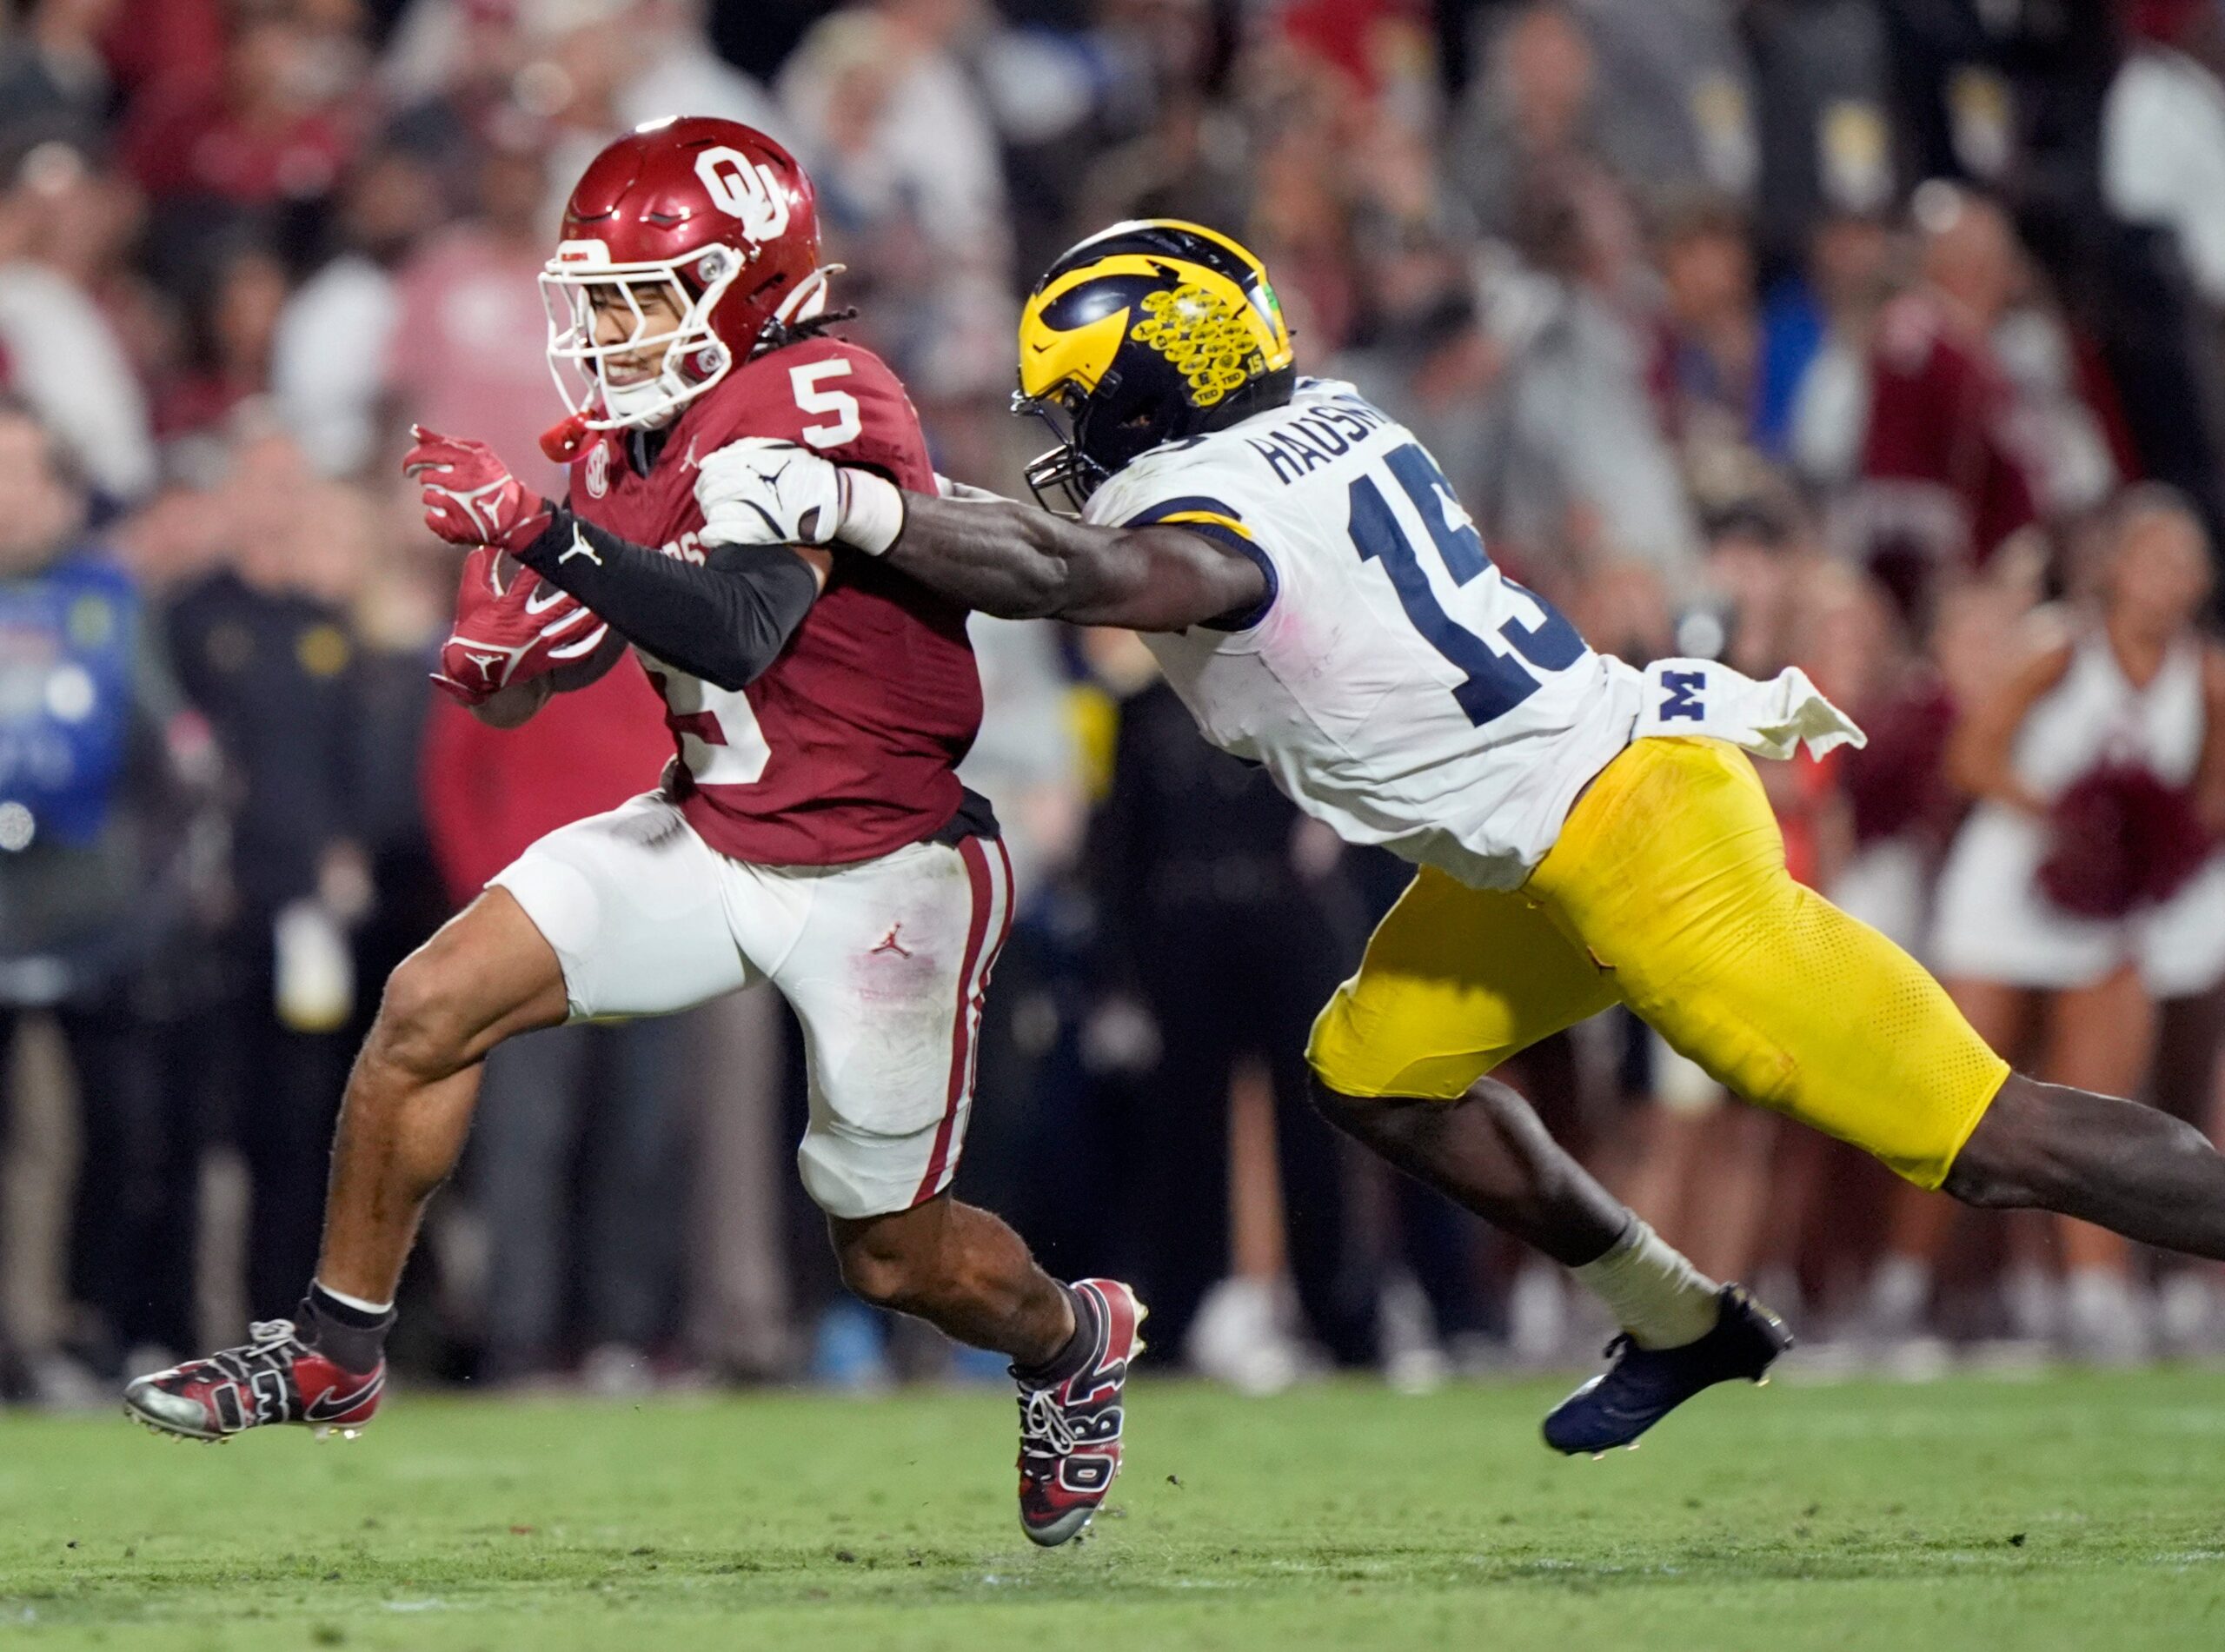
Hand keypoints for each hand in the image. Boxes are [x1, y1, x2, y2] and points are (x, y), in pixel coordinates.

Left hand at [404, 426, 551, 550]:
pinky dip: (439, 518)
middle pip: (427, 477)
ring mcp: (458, 505)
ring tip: (457, 501)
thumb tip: (414, 431)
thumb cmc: (493, 479)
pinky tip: (454, 515)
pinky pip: (430, 518)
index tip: (409, 467)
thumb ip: (444, 441)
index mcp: (468, 460)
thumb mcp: (476, 452)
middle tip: (447, 485)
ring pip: (428, 497)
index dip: (413, 459)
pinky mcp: (454, 526)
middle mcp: (462, 482)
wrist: (514, 515)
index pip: (428, 454)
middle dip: (433, 481)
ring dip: (437, 499)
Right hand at [430, 545, 607, 706]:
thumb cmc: (471, 629)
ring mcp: (539, 646)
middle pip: (560, 606)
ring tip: (606, 599)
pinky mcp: (547, 660)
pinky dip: (591, 642)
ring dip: (591, 614)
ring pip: (573, 628)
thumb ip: (479, 568)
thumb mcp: (470, 596)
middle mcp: (528, 627)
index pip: (528, 581)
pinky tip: (603, 629)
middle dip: (578, 589)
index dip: (541, 563)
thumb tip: (489, 543)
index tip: (556, 547)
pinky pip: (575, 653)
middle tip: (594, 573)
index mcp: (509, 609)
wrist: (471, 671)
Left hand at [696, 437, 904, 554]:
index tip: (705, 482)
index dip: (706, 476)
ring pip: (716, 509)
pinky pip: (726, 532)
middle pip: (712, 489)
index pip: (715, 466)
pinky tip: (710, 537)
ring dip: (710, 514)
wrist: (835, 499)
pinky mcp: (760, 529)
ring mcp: (755, 505)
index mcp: (754, 460)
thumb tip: (713, 458)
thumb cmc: (809, 474)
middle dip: (706, 496)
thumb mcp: (780, 450)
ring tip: (712, 518)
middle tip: (708, 501)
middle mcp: (750, 480)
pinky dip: (713, 535)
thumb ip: (748, 450)